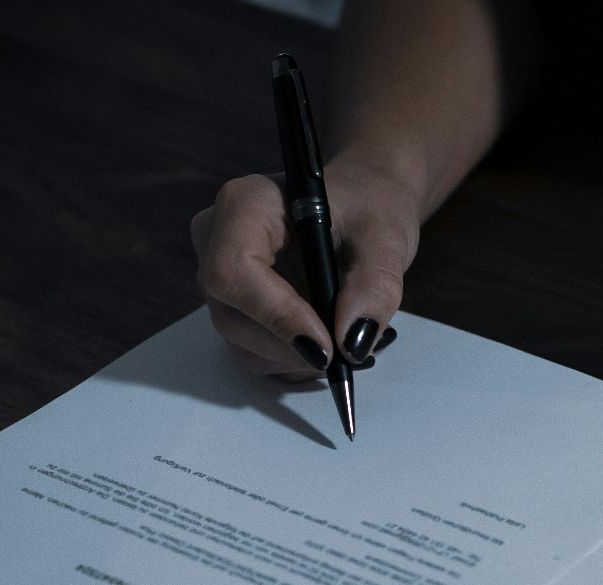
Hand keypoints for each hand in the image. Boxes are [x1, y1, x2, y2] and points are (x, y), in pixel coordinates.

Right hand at [190, 159, 419, 377]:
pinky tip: (329, 342)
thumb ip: (374, 287)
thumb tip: (352, 344)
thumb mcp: (386, 239)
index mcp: (244, 205)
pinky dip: (295, 360)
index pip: (233, 271)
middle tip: (351, 351)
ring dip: (298, 359)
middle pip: (232, 316)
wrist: (363, 209)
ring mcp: (220, 278)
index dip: (277, 316)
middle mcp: (216, 240)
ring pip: (241, 343)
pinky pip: (252, 351)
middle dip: (293, 347)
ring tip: (348, 343)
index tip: (327, 347)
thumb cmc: (369, 208)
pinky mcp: (233, 306)